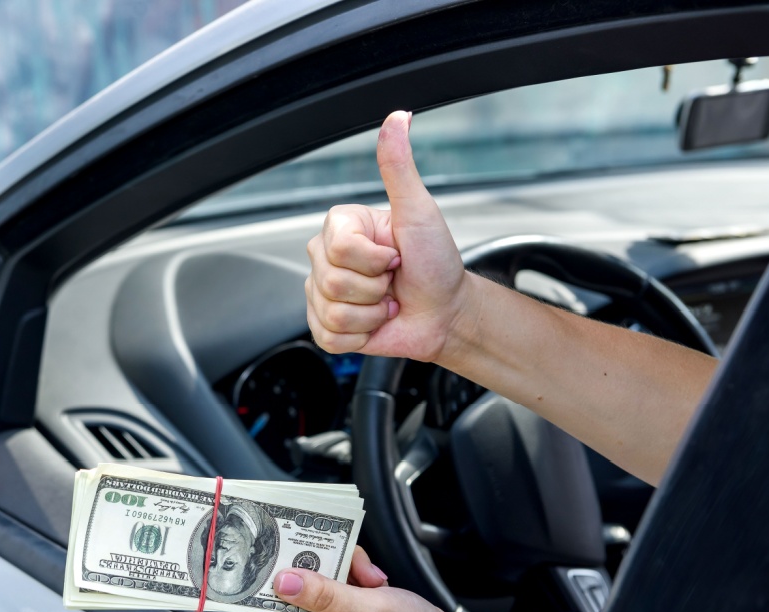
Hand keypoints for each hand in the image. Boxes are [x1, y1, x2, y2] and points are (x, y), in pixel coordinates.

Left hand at [271, 547, 514, 611]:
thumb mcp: (371, 611)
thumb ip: (326, 595)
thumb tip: (283, 581)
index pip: (277, 604)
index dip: (280, 575)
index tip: (289, 550)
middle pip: (300, 584)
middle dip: (323, 565)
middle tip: (351, 566)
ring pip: (323, 576)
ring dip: (347, 567)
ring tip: (371, 579)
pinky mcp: (351, 609)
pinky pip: (342, 579)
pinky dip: (358, 573)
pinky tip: (375, 581)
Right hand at [305, 111, 472, 362]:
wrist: (445, 313)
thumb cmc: (436, 263)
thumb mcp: (419, 211)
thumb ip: (399, 167)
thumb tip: (397, 119)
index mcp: (341, 227)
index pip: (337, 248)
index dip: (373, 259)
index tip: (396, 254)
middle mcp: (326, 259)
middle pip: (330, 281)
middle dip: (374, 288)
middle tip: (392, 280)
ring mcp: (322, 294)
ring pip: (331, 311)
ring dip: (371, 314)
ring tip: (387, 302)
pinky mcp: (326, 328)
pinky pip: (329, 336)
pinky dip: (361, 335)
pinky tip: (375, 322)